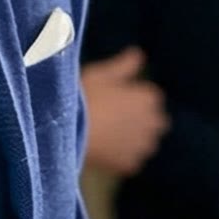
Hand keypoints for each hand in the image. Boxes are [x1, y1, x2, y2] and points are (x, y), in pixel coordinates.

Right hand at [80, 49, 168, 176]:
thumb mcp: (101, 74)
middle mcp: (153, 122)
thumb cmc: (84, 97)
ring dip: (133, 139)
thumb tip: (139, 54)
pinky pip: (131, 159)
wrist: (65, 132)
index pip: (150, 97)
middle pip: (152, 121)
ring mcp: (142, 146)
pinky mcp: (131, 164)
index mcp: (149, 98)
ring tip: (107, 134)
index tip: (113, 98)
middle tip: (111, 117)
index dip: (131, 97)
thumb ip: (124, 65)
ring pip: (144, 141)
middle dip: (138, 119)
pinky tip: (104, 149)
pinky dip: (121, 156)